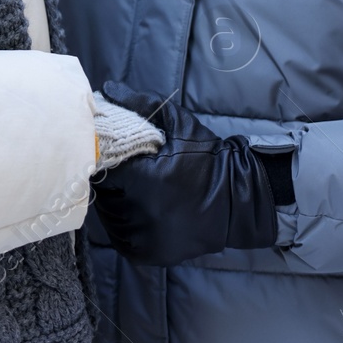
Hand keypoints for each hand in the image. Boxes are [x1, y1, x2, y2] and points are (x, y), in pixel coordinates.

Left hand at [90, 81, 281, 265]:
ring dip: (116, 202)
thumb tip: (108, 88)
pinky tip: (139, 210)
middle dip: (113, 180)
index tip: (117, 154)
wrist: (238, 200)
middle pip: (105, 193)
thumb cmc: (208, 159)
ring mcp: (145, 237)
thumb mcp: (179, 125)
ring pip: (110, 216)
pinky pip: (121, 237)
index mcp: (144, 180)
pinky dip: (124, 224)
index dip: (106, 159)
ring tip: (137, 191)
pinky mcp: (148, 253)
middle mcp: (141, 213)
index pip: (104, 168)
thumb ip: (142, 104)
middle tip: (128, 172)